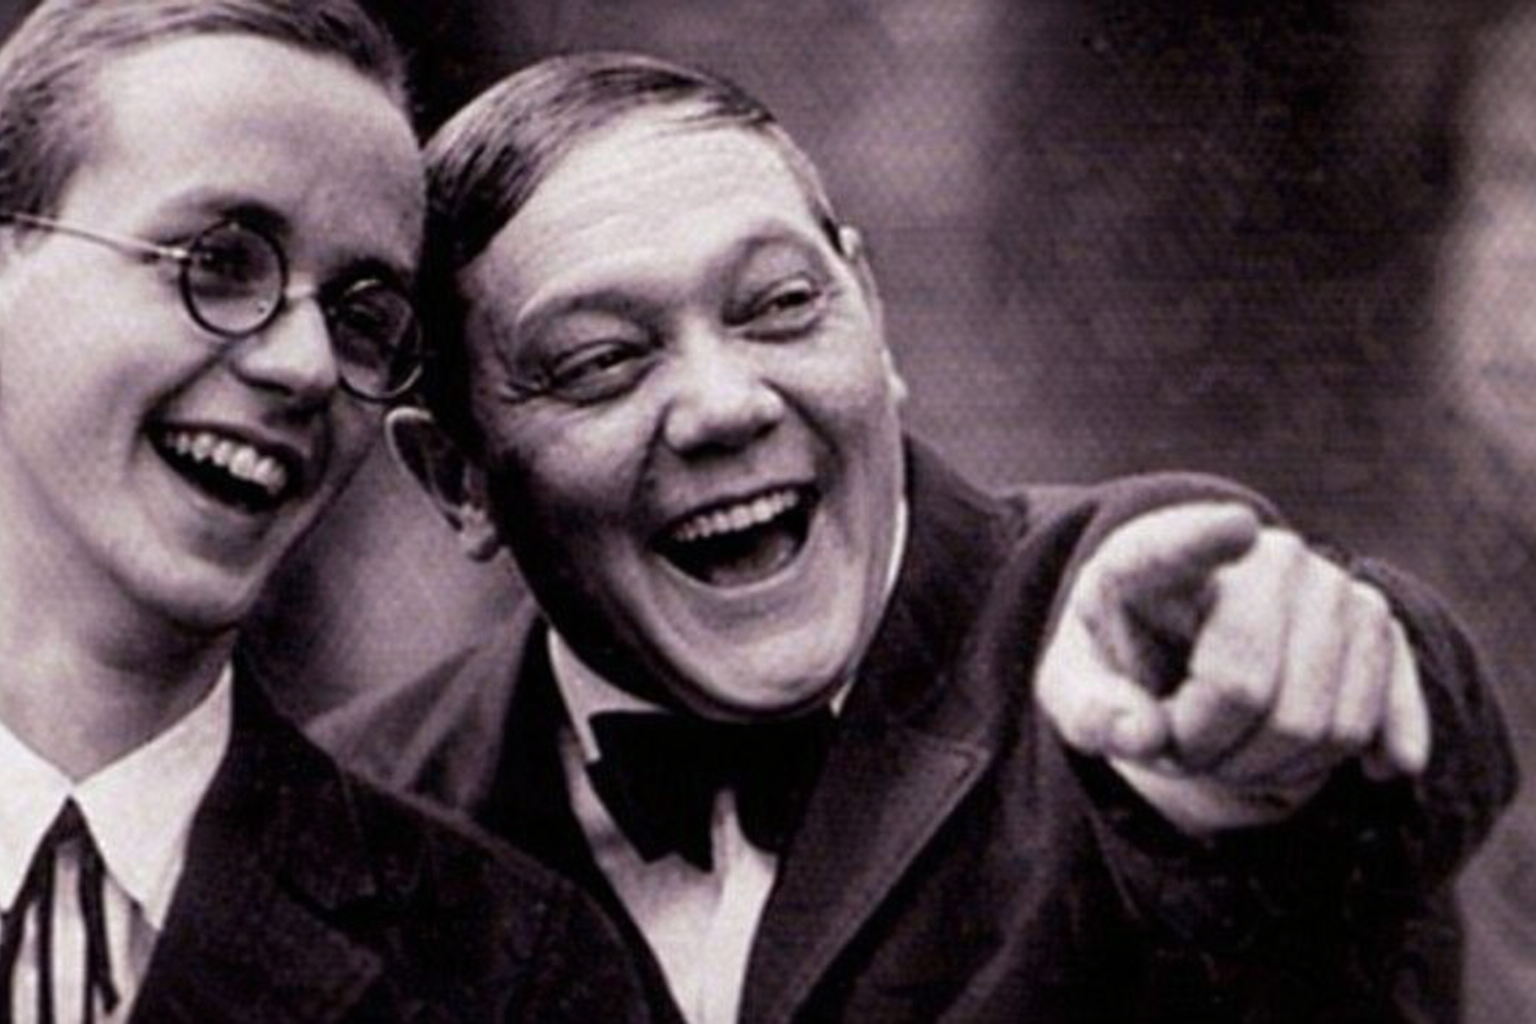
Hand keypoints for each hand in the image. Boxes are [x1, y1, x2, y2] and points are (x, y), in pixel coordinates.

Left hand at [1036, 502, 1430, 833]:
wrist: (1194, 649)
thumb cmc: (1128, 665)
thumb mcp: (1078, 687)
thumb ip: (1091, 712)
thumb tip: (1141, 735)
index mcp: (1153, 558)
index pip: (1174, 548)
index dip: (1205, 539)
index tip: (1235, 527)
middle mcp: (1255, 556)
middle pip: (1246, 685)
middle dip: (1208, 747)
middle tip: (1183, 748)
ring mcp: (1327, 584)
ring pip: (1321, 722)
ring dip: (1270, 768)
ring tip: (1231, 748)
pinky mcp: (1377, 623)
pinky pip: (1384, 712)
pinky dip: (1360, 757)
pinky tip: (1362, 766)